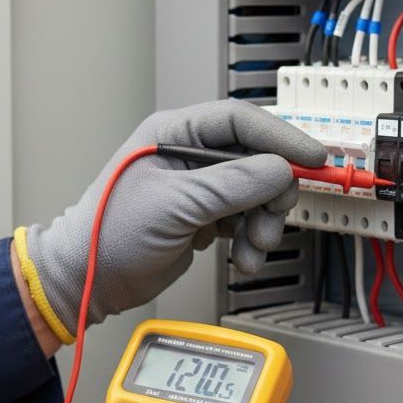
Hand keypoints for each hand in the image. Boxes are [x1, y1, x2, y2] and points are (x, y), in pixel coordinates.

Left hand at [20, 100, 324, 339]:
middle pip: (257, 161)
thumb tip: (280, 170)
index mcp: (176, 133)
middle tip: (271, 223)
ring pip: (255, 195)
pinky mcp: (202, 218)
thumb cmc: (109, 233)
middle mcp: (190, 156)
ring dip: (263, 225)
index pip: (242, 122)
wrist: (90, 279)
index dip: (282, 139)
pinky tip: (243, 259)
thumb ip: (232, 184)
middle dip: (272, 195)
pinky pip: (244, 222)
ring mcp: (198, 189)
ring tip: (253, 249)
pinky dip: (251, 242)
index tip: (313, 158)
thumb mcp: (176, 203)